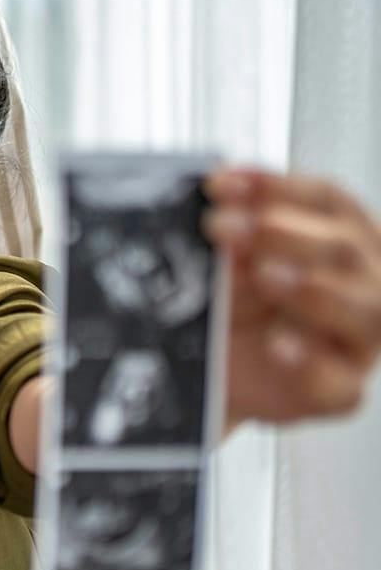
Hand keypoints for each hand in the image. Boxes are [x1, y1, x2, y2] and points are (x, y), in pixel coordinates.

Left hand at [204, 166, 380, 429]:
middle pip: (343, 248)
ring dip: (310, 288)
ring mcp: (357, 337)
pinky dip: (308, 361)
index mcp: (339, 234)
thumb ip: (228, 234)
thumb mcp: (220, 260)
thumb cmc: (226, 301)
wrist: (209, 370)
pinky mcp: (339, 388)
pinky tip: (278, 345)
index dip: (275, 186)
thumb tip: (215, 208)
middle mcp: (361, 280)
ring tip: (265, 276)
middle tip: (223, 227)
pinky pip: (339, 381)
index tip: (219, 182)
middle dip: (280, 232)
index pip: (325, 199)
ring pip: (360, 309)